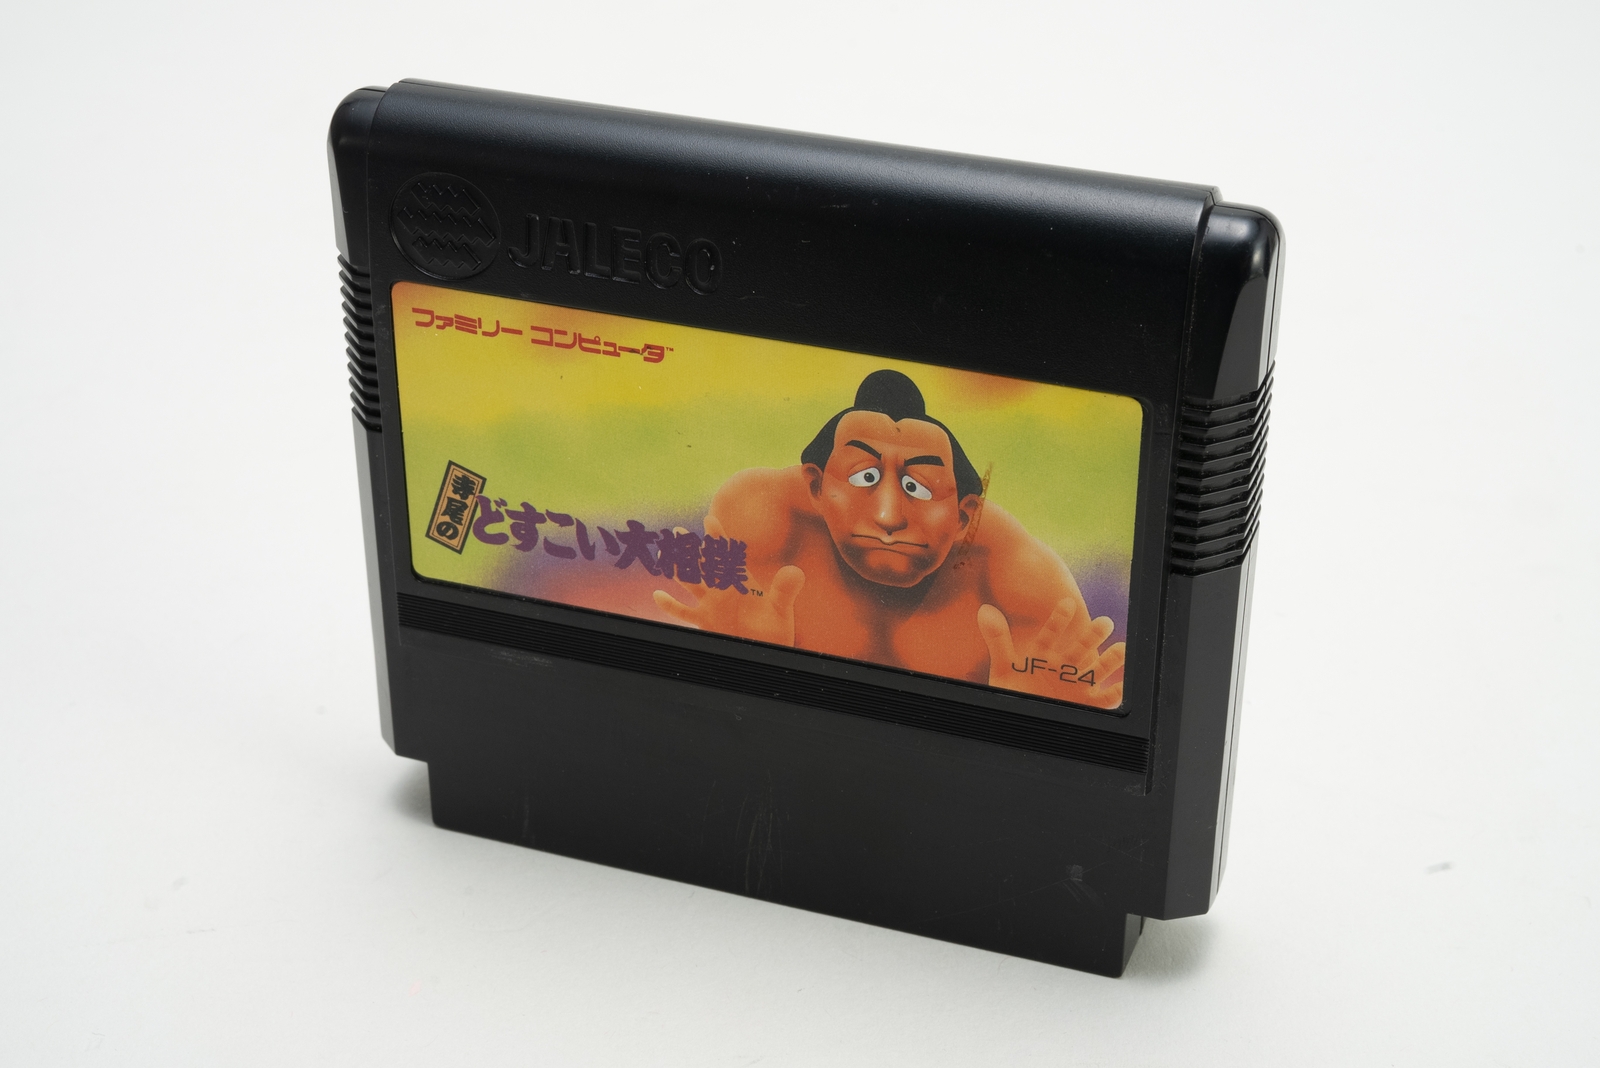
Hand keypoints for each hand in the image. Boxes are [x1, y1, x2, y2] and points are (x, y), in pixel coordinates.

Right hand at [652, 518, 804, 646]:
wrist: (764, 649)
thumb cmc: (775, 627)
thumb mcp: (781, 608)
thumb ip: (785, 590)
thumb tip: (795, 572)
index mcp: (740, 579)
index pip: (728, 554)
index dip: (718, 537)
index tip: (709, 519)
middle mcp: (722, 588)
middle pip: (703, 563)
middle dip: (690, 548)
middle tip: (678, 532)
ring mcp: (711, 603)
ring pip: (689, 582)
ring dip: (677, 569)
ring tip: (663, 552)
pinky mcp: (704, 620)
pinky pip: (683, 612)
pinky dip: (670, 605)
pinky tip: (658, 595)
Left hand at [976, 597, 1125, 708]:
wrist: (1018, 725)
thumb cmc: (1012, 695)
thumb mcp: (1004, 668)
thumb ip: (998, 640)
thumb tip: (985, 611)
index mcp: (1044, 655)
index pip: (1052, 633)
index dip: (1059, 619)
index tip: (1067, 603)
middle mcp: (1064, 667)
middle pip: (1081, 648)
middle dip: (1093, 636)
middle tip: (1105, 622)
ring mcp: (1076, 685)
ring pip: (1097, 670)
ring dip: (1110, 661)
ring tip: (1122, 649)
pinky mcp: (1086, 705)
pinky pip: (1104, 699)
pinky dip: (1115, 693)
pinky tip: (1123, 686)